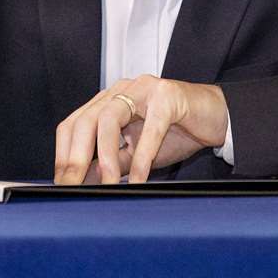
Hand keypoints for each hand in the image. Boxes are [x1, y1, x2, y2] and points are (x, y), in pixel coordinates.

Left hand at [54, 75, 228, 184]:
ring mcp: (143, 89)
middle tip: (73, 188)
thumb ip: (111, 163)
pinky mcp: (168, 96)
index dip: (64, 154)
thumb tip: (83, 184)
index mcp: (108, 101)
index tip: (61, 184)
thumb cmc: (176, 132)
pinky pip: (150, 129)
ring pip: (109, 119)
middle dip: (76, 158)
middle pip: (85, 120)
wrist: (216, 116)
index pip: (73, 124)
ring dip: (106, 156)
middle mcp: (121, 90)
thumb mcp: (136, 153)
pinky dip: (143, 158)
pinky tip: (140, 180)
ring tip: (108, 184)